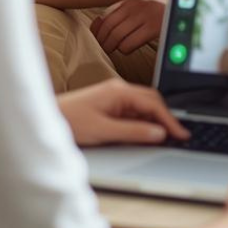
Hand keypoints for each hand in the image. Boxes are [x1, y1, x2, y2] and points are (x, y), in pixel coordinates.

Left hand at [57, 80, 189, 146]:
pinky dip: (144, 122)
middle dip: (166, 118)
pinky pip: (133, 112)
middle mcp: (119, 90)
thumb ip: (133, 132)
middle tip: (178, 137)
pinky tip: (147, 134)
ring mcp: (114, 97)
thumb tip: (159, 134)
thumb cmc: (70, 122)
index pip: (153, 103)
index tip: (181, 134)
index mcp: (119, 91)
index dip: (170, 120)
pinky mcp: (109, 105)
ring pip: (143, 107)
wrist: (45, 118)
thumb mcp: (103, 131)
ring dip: (155, 121)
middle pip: (152, 101)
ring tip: (166, 137)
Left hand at [91, 0, 165, 54]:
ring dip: (112, 47)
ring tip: (114, 50)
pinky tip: (130, 48)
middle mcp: (136, 6)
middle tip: (104, 49)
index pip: (105, 18)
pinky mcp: (153, 28)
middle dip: (103, 42)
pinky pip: (129, 44)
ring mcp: (145, 16)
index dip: (97, 32)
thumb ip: (119, 13)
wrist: (181, 10)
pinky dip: (125, 50)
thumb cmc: (156, 13)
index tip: (96, 39)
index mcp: (130, 1)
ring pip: (117, 37)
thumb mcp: (138, 8)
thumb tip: (96, 23)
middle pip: (109, 28)